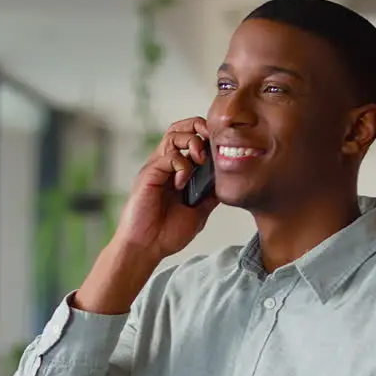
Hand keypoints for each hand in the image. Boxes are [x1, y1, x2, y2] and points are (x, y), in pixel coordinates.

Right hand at [112, 117, 219, 259]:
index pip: (191, 137)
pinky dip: (181, 166)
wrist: (147, 248)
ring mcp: (157, 168)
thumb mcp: (199, 211)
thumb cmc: (167, 233)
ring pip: (173, 135)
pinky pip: (167, 157)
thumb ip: (210, 195)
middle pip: (180, 128)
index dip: (207, 135)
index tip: (224, 145)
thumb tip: (228, 183)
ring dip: (192, 142)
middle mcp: (166, 164)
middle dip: (199, 127)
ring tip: (200, 160)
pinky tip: (183, 184)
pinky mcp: (149, 175)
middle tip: (213, 141)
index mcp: (177, 170)